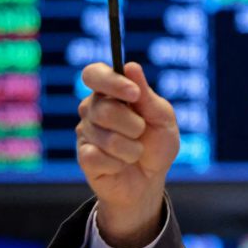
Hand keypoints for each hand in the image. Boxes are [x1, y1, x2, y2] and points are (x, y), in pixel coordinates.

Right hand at [75, 62, 180, 247]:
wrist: (151, 180)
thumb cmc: (156, 145)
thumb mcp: (162, 119)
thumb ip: (147, 96)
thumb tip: (131, 67)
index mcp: (110, 93)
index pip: (94, 74)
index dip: (111, 81)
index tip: (134, 94)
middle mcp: (92, 109)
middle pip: (104, 109)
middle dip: (134, 125)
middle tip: (141, 133)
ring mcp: (85, 133)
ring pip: (107, 137)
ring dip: (132, 149)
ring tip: (134, 153)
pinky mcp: (84, 157)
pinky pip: (99, 157)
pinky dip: (119, 164)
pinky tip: (121, 165)